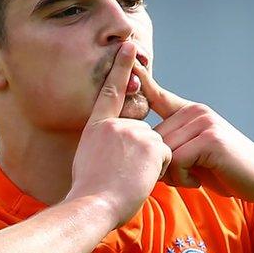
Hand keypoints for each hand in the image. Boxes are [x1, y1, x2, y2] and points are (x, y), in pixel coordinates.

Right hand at [66, 42, 172, 227]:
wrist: (92, 205)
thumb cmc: (88, 193)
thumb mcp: (87, 160)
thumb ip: (103, 145)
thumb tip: (114, 147)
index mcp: (96, 127)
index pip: (110, 92)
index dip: (121, 68)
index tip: (130, 46)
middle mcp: (114, 124)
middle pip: (142, 132)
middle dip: (142, 155)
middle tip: (123, 176)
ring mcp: (133, 132)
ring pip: (155, 145)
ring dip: (150, 164)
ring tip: (129, 179)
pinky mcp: (150, 143)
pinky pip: (166, 155)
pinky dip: (159, 170)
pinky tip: (140, 178)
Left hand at [133, 61, 253, 201]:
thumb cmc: (223, 170)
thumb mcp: (195, 152)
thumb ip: (172, 144)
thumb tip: (142, 146)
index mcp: (189, 111)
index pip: (157, 95)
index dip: (141, 81)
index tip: (127, 59)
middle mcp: (196, 111)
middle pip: (154, 138)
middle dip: (161, 165)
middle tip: (182, 178)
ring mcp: (204, 122)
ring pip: (164, 150)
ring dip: (172, 175)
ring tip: (191, 180)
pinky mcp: (211, 138)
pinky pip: (177, 160)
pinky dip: (183, 178)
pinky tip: (198, 181)